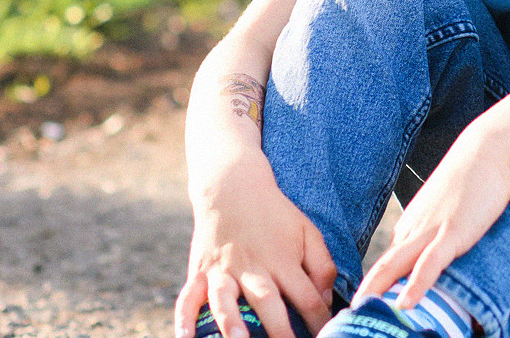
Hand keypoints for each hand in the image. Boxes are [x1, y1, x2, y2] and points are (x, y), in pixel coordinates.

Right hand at [175, 156, 336, 337]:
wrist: (234, 187)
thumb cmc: (276, 215)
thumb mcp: (307, 230)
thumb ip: (322, 265)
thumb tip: (325, 300)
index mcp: (282, 260)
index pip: (306, 297)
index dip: (318, 320)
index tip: (327, 335)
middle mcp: (252, 268)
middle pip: (268, 302)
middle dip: (279, 331)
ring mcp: (223, 271)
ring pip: (225, 300)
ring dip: (231, 324)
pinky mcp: (200, 271)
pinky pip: (187, 297)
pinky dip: (183, 318)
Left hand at [353, 122, 509, 308]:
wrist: (487, 147)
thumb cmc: (472, 176)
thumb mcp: (448, 207)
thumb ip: (438, 230)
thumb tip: (436, 256)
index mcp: (411, 224)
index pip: (387, 265)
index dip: (374, 291)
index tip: (364, 312)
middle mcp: (414, 228)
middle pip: (381, 269)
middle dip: (364, 296)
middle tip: (347, 320)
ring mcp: (431, 229)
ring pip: (395, 266)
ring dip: (376, 294)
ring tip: (360, 318)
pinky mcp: (452, 230)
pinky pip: (430, 262)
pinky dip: (416, 285)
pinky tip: (405, 305)